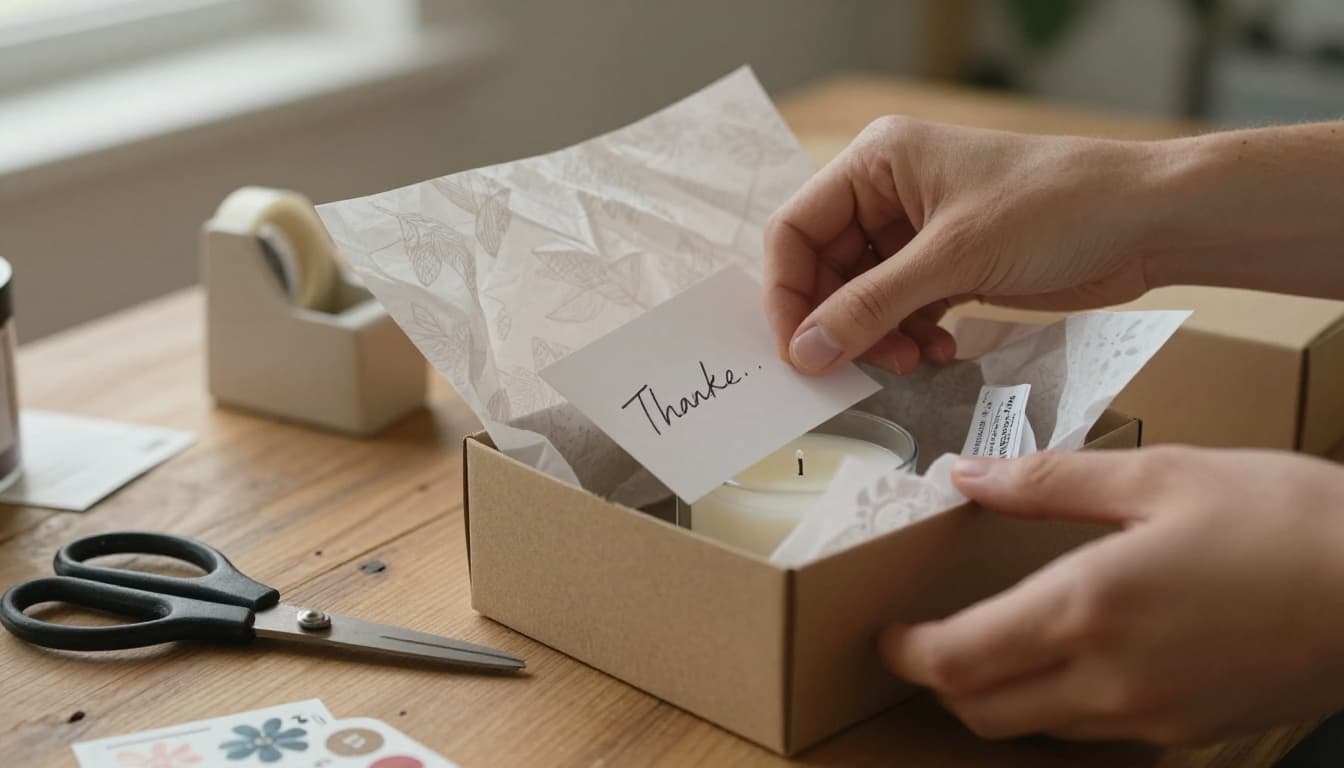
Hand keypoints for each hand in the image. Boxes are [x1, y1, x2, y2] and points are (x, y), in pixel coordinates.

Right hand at [763, 118, 1171, 373]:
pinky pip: (901, 308)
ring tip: (910, 360)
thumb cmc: (1057, 207)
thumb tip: (805, 351)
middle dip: (839, 321)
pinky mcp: (948, 263)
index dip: (788, 293)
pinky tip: (939, 351)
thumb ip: (871, 306)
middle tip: (858, 366)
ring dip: (877, 336)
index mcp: (877, 162)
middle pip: (825, 268)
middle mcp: (888, 191)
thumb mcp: (953, 257)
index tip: (797, 350)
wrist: (1148, 221)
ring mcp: (918, 230)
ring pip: (862, 296)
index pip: (795, 229)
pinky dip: (909, 335)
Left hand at [879, 447, 1343, 744]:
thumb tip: (965, 474)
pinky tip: (1075, 658)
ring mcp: (1150, 718)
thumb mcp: (1159, 476)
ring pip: (1033, 729)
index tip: (887, 631)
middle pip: (981, 711)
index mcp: (1087, 608)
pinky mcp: (1187, 733)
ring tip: (995, 640)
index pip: (956, 660)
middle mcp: (1107, 679)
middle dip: (940, 680)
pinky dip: (1057, 707)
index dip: (906, 653)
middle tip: (931, 636)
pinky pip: (1092, 734)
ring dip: (996, 695)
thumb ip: (1048, 481)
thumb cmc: (1281, 518)